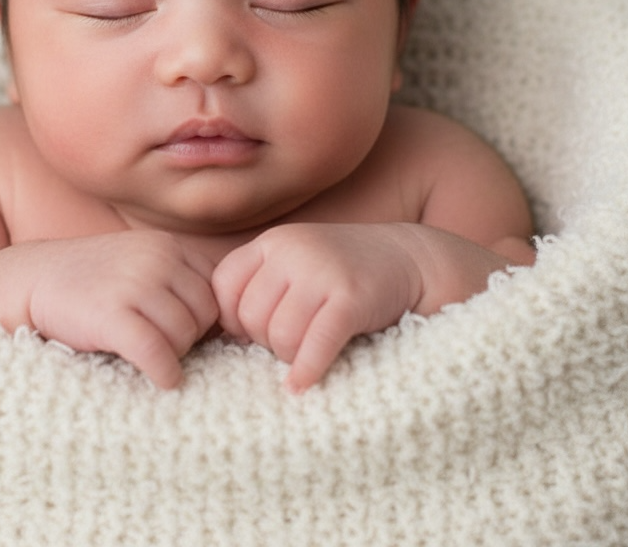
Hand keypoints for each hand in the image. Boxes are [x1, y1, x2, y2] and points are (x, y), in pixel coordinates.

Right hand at [25, 231, 218, 389]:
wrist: (31, 280)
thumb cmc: (92, 281)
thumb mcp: (141, 264)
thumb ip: (180, 281)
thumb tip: (232, 325)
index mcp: (169, 245)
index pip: (217, 288)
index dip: (209, 318)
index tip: (193, 335)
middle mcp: (158, 258)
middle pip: (206, 314)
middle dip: (191, 337)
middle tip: (161, 344)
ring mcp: (135, 284)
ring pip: (185, 336)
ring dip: (173, 354)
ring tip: (147, 354)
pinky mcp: (111, 315)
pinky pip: (158, 353)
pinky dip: (165, 373)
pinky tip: (160, 380)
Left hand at [212, 223, 423, 391]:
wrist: (408, 259)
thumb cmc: (341, 271)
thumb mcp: (295, 264)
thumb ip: (260, 286)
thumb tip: (219, 334)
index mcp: (272, 242)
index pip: (223, 286)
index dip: (232, 318)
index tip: (252, 332)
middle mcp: (292, 250)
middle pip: (250, 316)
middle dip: (264, 341)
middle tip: (290, 341)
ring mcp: (322, 272)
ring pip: (279, 335)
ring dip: (289, 356)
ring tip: (307, 351)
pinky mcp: (351, 297)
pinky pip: (315, 344)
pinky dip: (307, 370)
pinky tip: (304, 384)